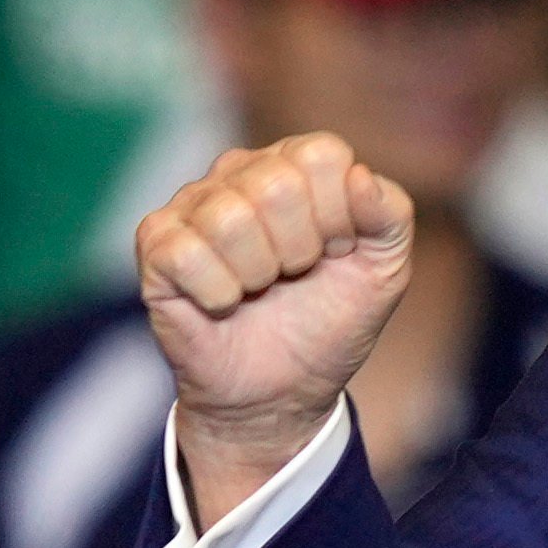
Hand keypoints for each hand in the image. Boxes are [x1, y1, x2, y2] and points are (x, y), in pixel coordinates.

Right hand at [137, 133, 413, 524]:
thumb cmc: (328, 322)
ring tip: (258, 289)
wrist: (281, 392)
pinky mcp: (156, 244)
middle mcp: (239, 172)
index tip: (336, 252)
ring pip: (230, 218)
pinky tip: (223, 302)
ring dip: (258, 275)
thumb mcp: (385, 270)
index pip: (320, 155)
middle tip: (293, 275)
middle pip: (277, 184)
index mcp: (295, 165)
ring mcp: (192, 205)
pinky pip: (188, 254)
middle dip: (300, 250)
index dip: (338, 215)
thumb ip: (391, 215)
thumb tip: (359, 176)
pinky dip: (218, 294)